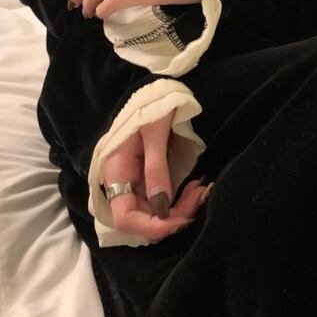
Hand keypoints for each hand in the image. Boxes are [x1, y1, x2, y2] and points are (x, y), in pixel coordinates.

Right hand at [102, 107, 211, 242]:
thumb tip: (162, 205)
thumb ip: (156, 167)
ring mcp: (136, 183)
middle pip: (142, 219)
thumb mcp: (154, 132)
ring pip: (156, 214)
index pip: (124, 217)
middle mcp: (123, 184)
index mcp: (115, 172)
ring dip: (180, 210)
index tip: (178, 220)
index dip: (150, 227)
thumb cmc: (150, 106)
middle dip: (172, 218)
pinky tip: (195, 188)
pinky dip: (180, 201)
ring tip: (200, 189)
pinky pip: (163, 201)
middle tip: (199, 195)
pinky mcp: (149, 180)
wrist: (154, 90)